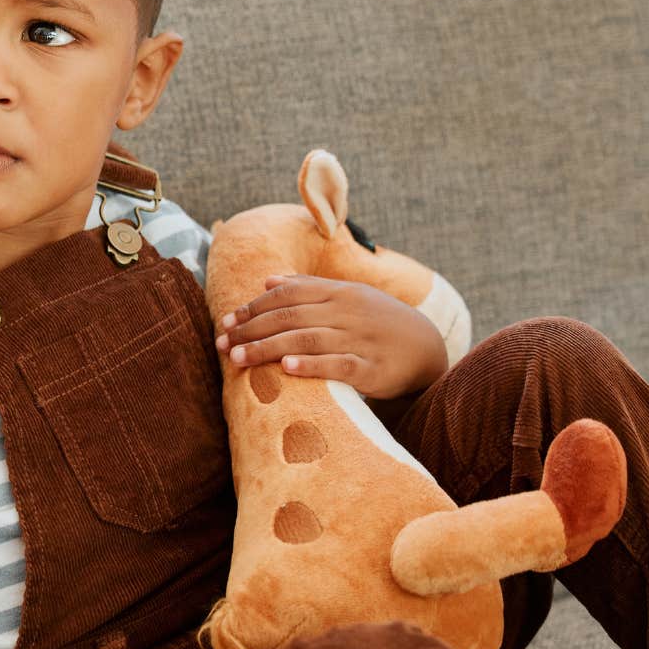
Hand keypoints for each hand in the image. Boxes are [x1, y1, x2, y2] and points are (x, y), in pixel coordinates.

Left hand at [215, 274, 446, 399]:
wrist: (426, 349)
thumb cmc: (378, 322)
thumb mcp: (349, 297)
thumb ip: (309, 288)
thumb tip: (269, 279)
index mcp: (339, 292)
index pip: (288, 294)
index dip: (254, 306)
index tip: (227, 320)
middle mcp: (347, 312)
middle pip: (290, 317)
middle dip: (251, 330)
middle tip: (222, 343)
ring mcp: (360, 339)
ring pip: (306, 340)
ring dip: (268, 348)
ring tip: (239, 358)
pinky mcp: (371, 369)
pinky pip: (338, 365)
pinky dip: (311, 366)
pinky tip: (286, 368)